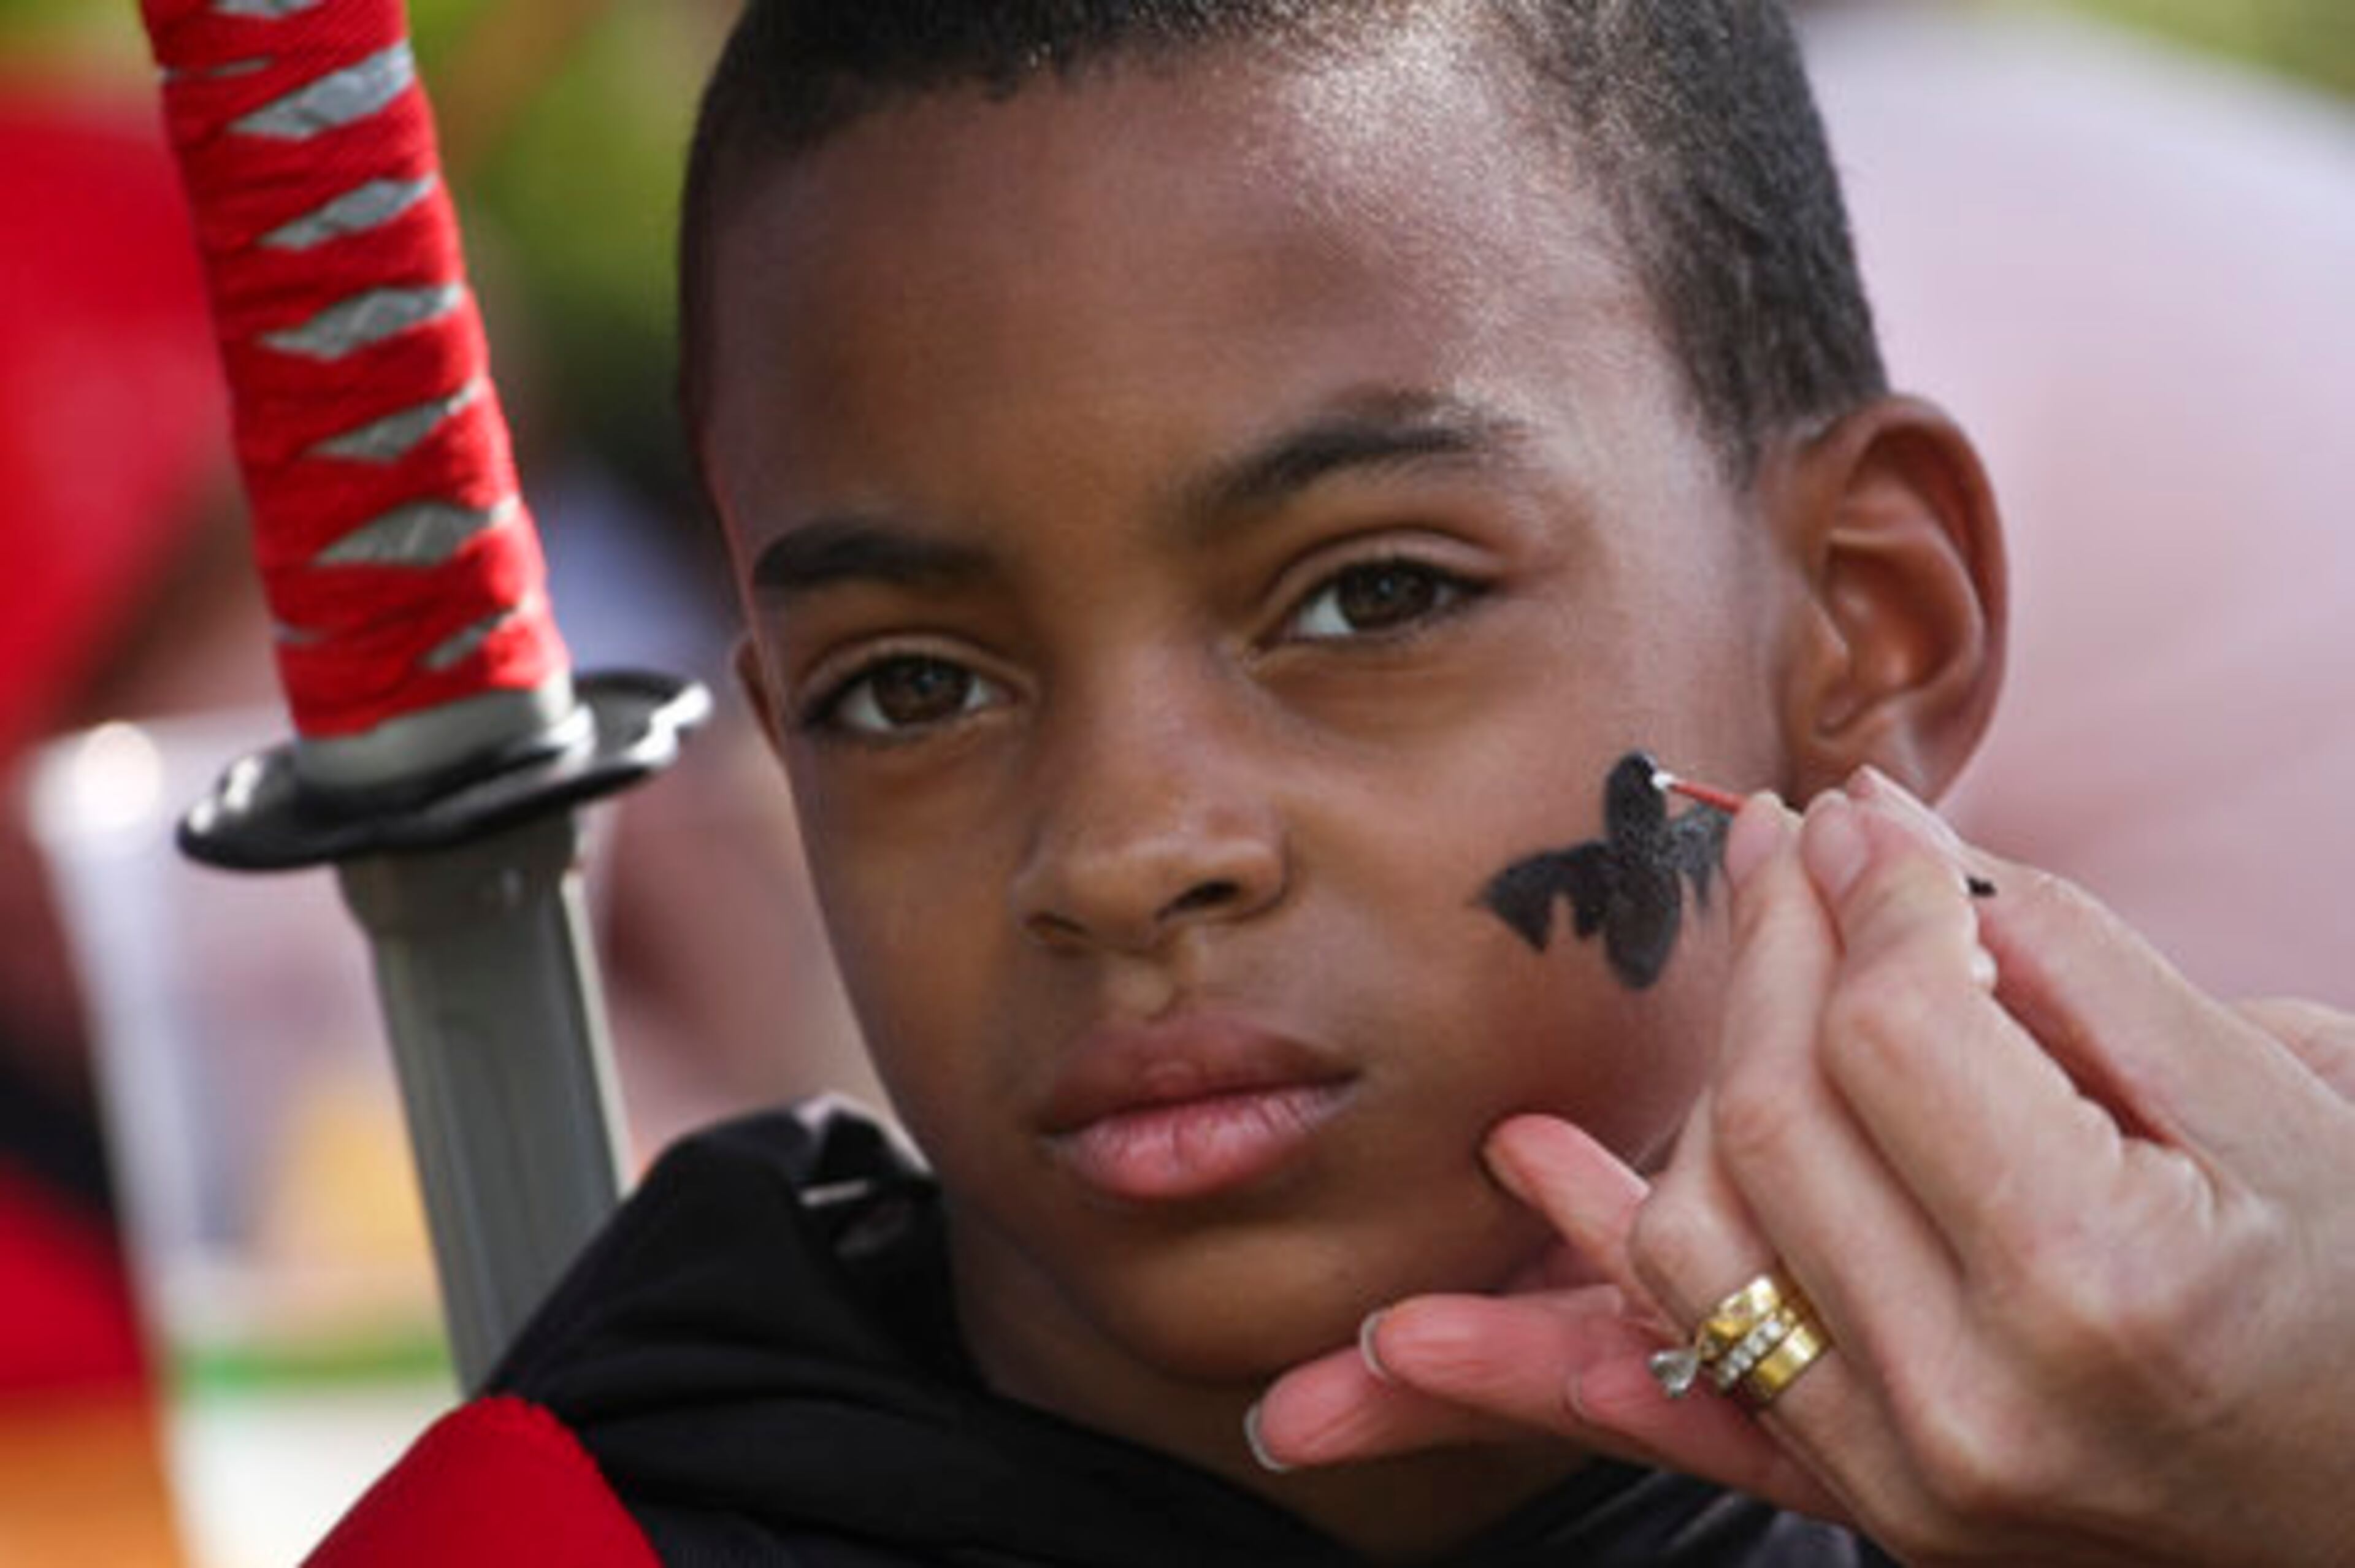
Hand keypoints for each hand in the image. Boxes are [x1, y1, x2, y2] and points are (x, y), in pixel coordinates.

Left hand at [1252, 771, 2354, 1566]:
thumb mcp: (2279, 1096)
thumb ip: (2067, 966)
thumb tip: (1885, 842)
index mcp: (2095, 1280)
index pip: (1895, 1029)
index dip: (1870, 896)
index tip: (1862, 813)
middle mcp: (1973, 1401)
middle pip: (1775, 1118)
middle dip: (1768, 955)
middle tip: (1776, 841)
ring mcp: (1909, 1473)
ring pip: (1696, 1244)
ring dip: (1658, 1106)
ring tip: (1670, 985)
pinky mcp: (1873, 1500)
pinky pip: (1686, 1394)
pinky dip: (1559, 1330)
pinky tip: (1504, 1206)